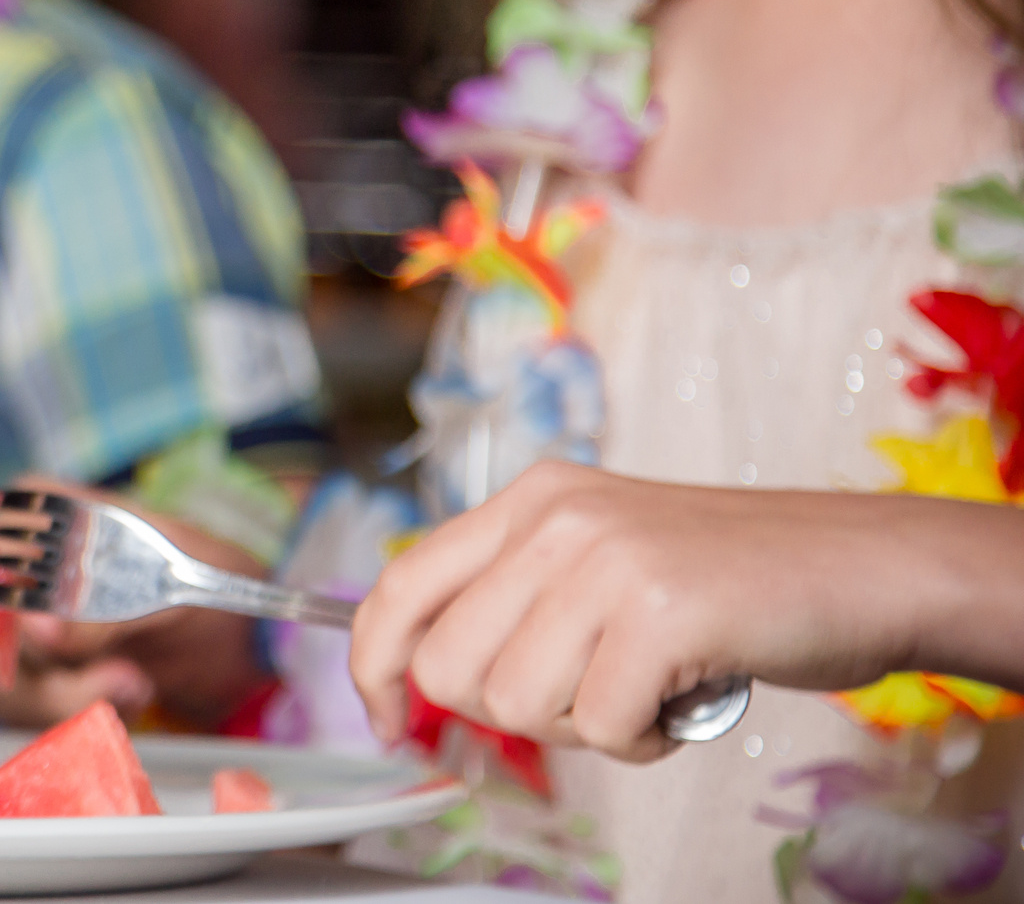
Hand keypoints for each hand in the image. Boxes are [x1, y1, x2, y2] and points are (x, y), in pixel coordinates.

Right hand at [0, 478, 267, 728]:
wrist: (252, 633)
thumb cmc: (211, 578)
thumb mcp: (167, 583)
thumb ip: (101, 610)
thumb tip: (42, 637)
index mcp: (43, 514)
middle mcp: (21, 570)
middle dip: (35, 663)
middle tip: (111, 675)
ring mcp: (28, 630)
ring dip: (68, 696)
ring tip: (133, 683)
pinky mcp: (48, 679)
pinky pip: (33, 710)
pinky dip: (82, 709)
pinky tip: (132, 688)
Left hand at [348, 462, 967, 762]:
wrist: (864, 566)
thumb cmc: (733, 582)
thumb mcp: (602, 557)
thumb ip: (519, 597)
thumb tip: (426, 676)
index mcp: (529, 499)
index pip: (399, 584)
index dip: (373, 665)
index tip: (388, 722)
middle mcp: (553, 516)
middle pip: (448, 667)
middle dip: (509, 711)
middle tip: (588, 693)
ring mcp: (605, 558)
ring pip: (515, 703)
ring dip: (585, 724)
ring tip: (648, 684)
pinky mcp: (659, 610)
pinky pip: (598, 725)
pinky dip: (642, 738)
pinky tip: (684, 698)